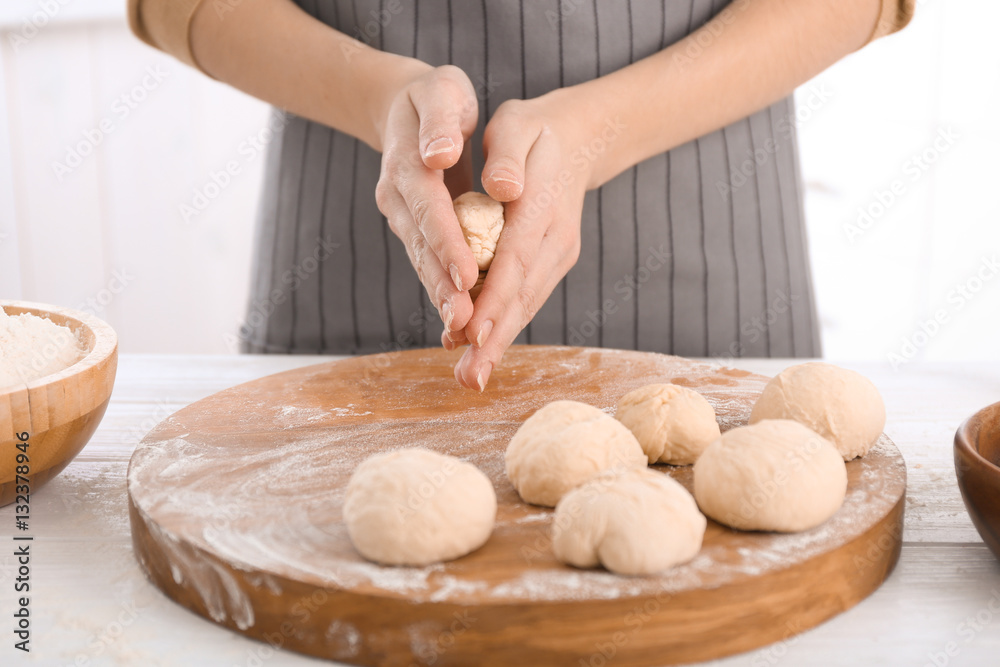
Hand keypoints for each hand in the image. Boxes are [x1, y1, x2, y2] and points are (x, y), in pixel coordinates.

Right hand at [374, 64, 481, 341]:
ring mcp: (403, 218)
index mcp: (406, 165)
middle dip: (443, 285)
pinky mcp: (415, 231)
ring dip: (442, 298)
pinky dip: (444, 292)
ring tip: (462, 332)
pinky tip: (460, 322)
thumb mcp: (439, 93)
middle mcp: (398, 198)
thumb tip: (440, 155)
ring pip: (423, 262)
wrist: (407, 109)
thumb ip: (439, 122)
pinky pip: (430, 264)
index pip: (428, 208)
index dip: (446, 242)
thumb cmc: (434, 97)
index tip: (466, 273)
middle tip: (464, 321)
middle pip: (422, 246)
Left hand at [446, 91, 591, 390]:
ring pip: (525, 303)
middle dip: (495, 338)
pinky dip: (504, 323)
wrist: (578, 139)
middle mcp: (554, 238)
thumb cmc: (534, 131)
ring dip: (498, 341)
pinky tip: (480, 347)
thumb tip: (502, 188)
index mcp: (541, 205)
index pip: (515, 259)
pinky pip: (525, 296)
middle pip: (522, 295)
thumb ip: (508, 156)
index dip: (494, 299)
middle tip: (470, 377)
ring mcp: (557, 253)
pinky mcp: (551, 261)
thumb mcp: (517, 125)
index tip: (472, 332)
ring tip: (471, 376)